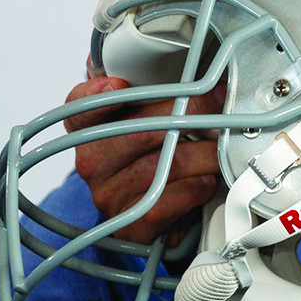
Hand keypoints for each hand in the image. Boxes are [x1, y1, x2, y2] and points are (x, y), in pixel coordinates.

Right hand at [65, 75, 225, 245]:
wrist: (151, 219)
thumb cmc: (153, 162)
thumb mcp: (146, 125)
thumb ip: (155, 97)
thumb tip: (197, 75)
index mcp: (90, 131)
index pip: (80, 108)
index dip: (95, 94)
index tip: (118, 84)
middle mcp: (92, 163)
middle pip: (137, 131)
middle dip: (187, 113)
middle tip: (217, 104)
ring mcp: (109, 196)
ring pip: (160, 166)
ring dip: (201, 155)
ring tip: (220, 148)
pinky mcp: (130, 225)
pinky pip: (165, 202)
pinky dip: (194, 187)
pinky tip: (206, 180)